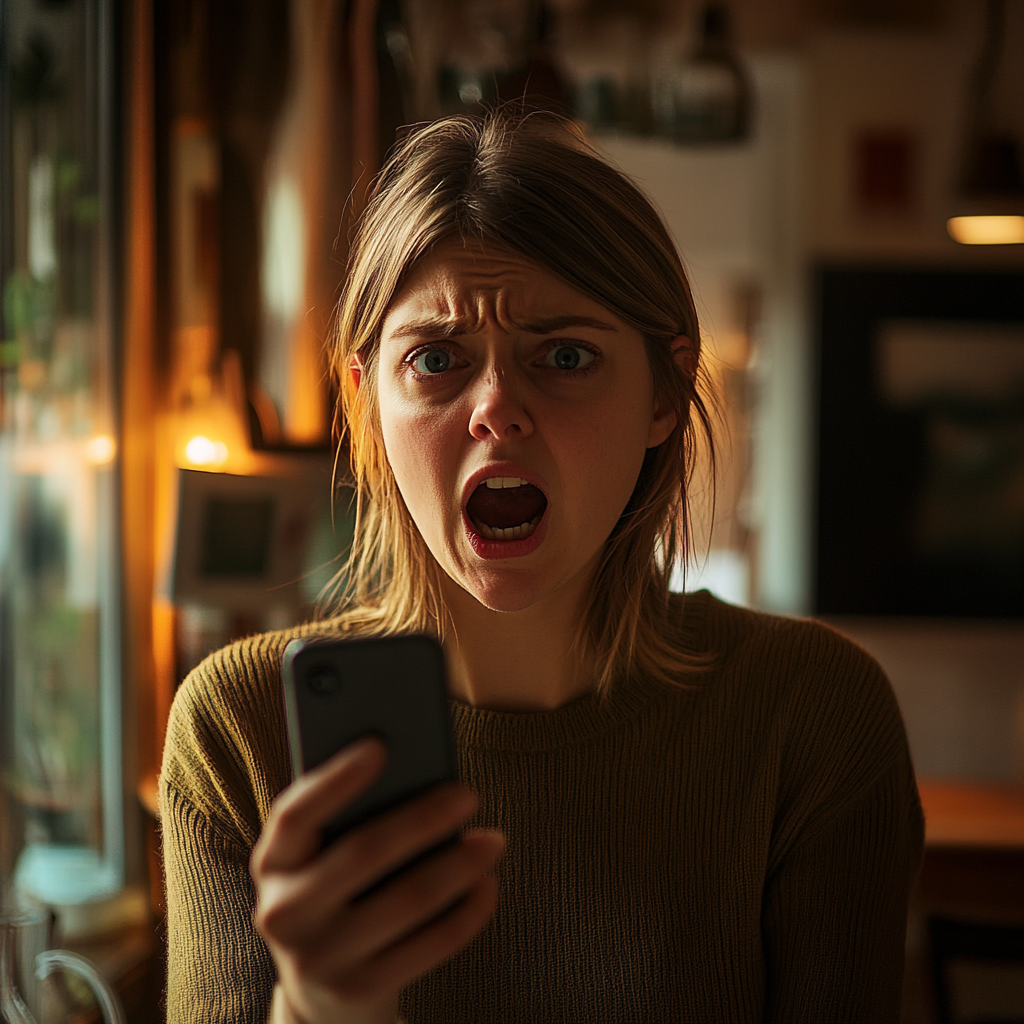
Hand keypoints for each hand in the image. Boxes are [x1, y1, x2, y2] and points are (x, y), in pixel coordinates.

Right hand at [251, 737, 504, 1023]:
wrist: (323, 991)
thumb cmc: (336, 890)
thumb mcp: (322, 855)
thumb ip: (349, 816)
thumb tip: (416, 767)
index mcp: (273, 862)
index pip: (294, 814)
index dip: (334, 780)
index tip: (380, 746)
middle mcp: (285, 912)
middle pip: (363, 853)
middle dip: (423, 818)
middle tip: (469, 794)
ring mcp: (321, 957)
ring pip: (407, 900)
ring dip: (459, 865)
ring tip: (493, 840)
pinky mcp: (361, 989)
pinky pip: (429, 946)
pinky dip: (467, 912)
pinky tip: (487, 885)